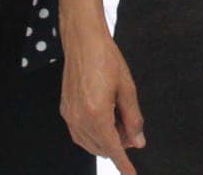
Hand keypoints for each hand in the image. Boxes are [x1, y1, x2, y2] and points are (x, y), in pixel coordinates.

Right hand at [59, 25, 145, 174]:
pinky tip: (105, 119)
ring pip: (89, 143)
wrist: (83, 40)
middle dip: (119, 144)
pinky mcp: (65, 109)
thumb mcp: (127, 88)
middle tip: (131, 128)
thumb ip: (134, 118)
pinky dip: (93, 133)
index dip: (124, 164)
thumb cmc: (105, 58)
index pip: (113, 148)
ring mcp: (70, 115)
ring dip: (106, 140)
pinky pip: (80, 133)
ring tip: (118, 119)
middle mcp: (79, 118)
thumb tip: (138, 141)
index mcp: (96, 113)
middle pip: (101, 147)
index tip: (131, 174)